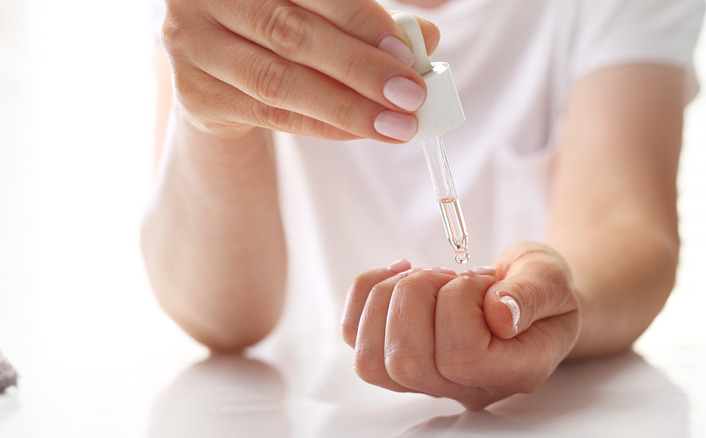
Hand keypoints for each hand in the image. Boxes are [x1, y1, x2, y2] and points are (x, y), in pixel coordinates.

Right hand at [161, 0, 439, 140]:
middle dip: (359, 68)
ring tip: (396, 124)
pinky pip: (269, 114)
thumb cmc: (276, 32)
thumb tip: (424, 39)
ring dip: (345, 107)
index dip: (358, 19)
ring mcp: (191, 44)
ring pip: (278, 80)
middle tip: (411, 96)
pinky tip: (360, 131)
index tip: (406, 52)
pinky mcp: (193, 93)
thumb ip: (365, 21)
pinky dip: (322, 125)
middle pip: (291, 33)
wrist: (216, 72)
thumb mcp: (320, 15)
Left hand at [341, 242, 580, 409]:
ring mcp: (426, 378)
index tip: (484, 280)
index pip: (461, 356)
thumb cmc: (539, 287)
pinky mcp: (396, 355)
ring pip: (371, 359)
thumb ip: (532, 295)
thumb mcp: (550, 279)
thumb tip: (500, 315)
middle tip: (450, 275)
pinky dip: (366, 291)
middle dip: (418, 294)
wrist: (528, 294)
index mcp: (511, 372)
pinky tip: (399, 271)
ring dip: (390, 296)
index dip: (461, 303)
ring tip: (428, 277)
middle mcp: (463, 387)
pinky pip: (354, 335)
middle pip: (405, 360)